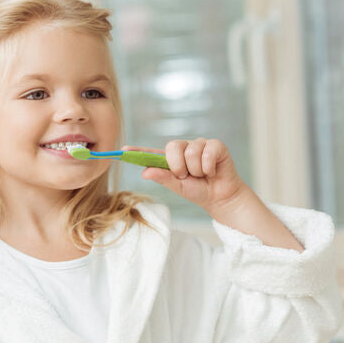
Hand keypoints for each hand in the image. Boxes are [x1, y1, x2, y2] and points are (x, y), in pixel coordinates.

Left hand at [129, 138, 303, 249]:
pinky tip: (212, 171)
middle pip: (173, 146)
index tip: (123, 152)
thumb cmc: (198, 191)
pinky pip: (208, 150)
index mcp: (170, 159)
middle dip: (178, 165)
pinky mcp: (215, 145)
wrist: (221, 197)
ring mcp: (199, 145)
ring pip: (191, 151)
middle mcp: (183, 149)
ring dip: (196, 169)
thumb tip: (145, 172)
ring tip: (202, 175)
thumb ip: (163, 178)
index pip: (151, 152)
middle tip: (185, 176)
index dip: (138, 151)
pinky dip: (208, 166)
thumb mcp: (178, 187)